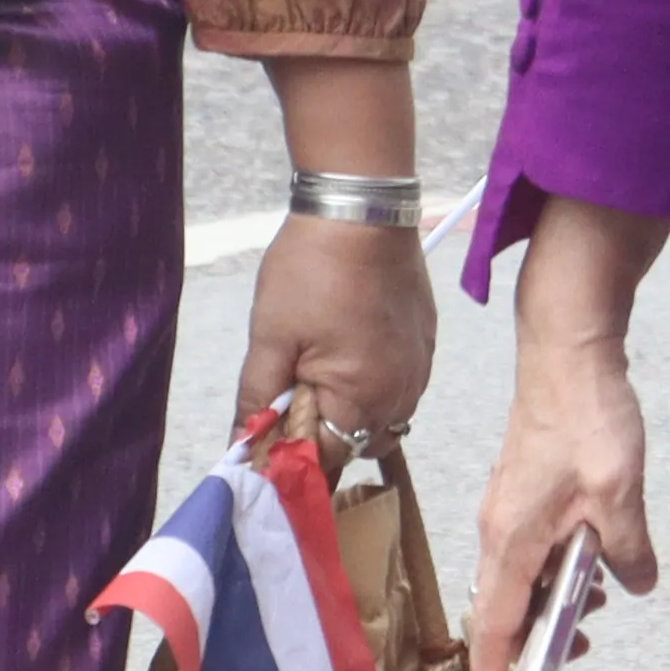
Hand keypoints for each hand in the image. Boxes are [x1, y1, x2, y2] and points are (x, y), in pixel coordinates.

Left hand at [236, 210, 435, 456]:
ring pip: (383, 420)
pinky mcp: (427, 344)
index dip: (289, 456)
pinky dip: (374, 388)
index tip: (264, 440)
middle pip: (358, 445)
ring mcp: (420, 368)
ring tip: (320, 376)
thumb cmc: (310, 273)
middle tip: (290, 399)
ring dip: (352, 414)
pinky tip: (350, 354)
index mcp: (363, 398)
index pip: (325, 460)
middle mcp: (402, 394)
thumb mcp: (270, 337)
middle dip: (324, 436)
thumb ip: (257, 401)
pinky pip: (401, 388)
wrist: (362, 210)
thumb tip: (242, 449)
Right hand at [472, 333, 655, 670]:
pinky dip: (554, 569)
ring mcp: (505, 510)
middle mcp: (496, 530)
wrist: (567, 350)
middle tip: (581, 651)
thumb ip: (628, 549)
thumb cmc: (587, 415)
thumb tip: (637, 584)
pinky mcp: (520, 493)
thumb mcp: (620, 492)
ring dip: (552, 600)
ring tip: (598, 601)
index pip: (495, 628)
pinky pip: (528, 550)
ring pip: (519, 578)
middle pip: (504, 609)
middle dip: (535, 642)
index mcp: (510, 540)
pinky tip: (593, 559)